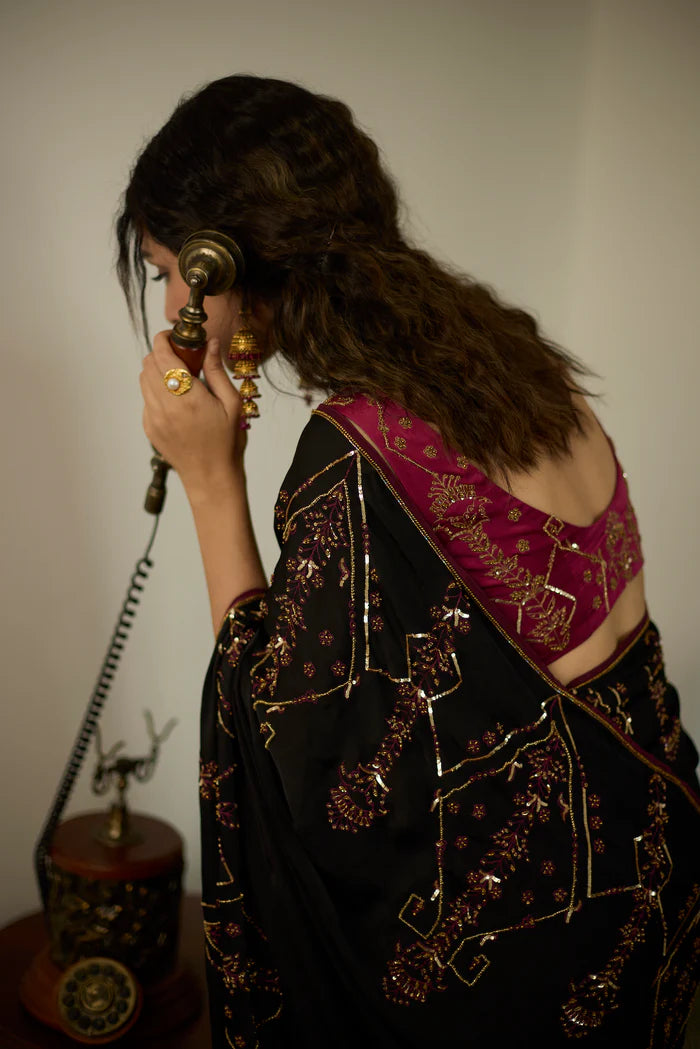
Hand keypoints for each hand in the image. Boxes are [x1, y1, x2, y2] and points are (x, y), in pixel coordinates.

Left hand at [140, 332, 246, 498]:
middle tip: (183, 359)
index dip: (164, 339)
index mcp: (187, 397)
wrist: (211, 478)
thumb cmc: (227, 442)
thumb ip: (217, 371)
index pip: (161, 354)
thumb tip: (211, 344)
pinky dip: (157, 391)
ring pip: (143, 379)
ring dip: (158, 372)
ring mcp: (153, 417)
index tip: (175, 337)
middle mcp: (164, 405)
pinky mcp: (149, 427)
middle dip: (162, 354)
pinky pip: (146, 399)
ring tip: (180, 381)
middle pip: (148, 363)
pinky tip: (177, 402)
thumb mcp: (232, 404)